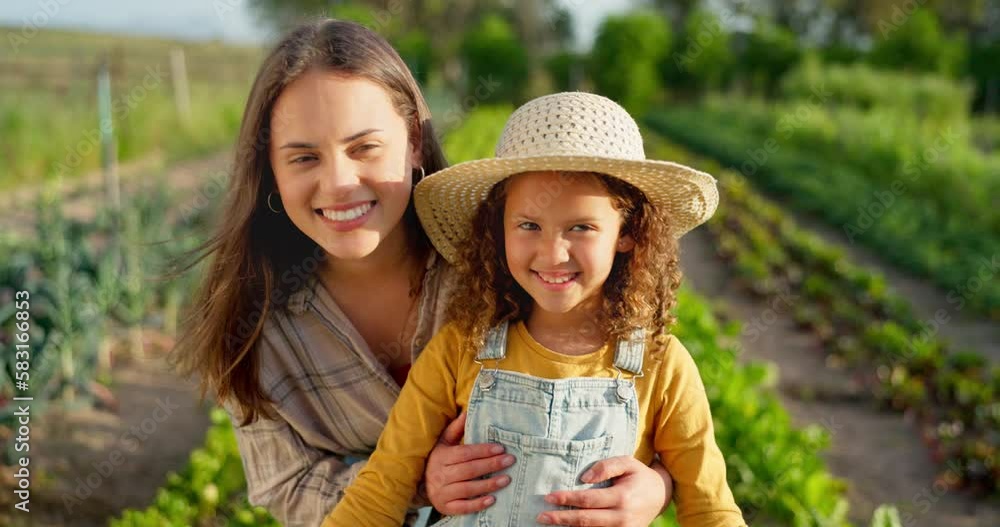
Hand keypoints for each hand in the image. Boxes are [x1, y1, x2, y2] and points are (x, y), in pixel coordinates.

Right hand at [424, 412, 514, 514]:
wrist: (422, 486)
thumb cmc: (438, 461)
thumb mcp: (443, 444)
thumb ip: (455, 429)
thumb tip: (466, 412)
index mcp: (441, 457)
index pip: (464, 453)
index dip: (483, 451)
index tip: (501, 448)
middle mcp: (440, 475)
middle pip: (468, 470)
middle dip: (491, 465)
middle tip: (510, 460)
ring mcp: (442, 493)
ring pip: (468, 488)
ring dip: (488, 484)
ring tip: (506, 479)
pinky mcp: (445, 508)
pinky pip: (463, 507)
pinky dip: (477, 504)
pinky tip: (492, 500)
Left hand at [537, 456, 672, 525]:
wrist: (660, 495)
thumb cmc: (639, 476)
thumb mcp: (627, 462)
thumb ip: (606, 466)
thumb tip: (584, 477)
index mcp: (622, 497)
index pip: (588, 500)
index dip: (567, 499)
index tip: (549, 497)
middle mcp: (622, 517)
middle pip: (585, 520)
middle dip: (561, 519)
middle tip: (541, 516)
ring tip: (551, 523)